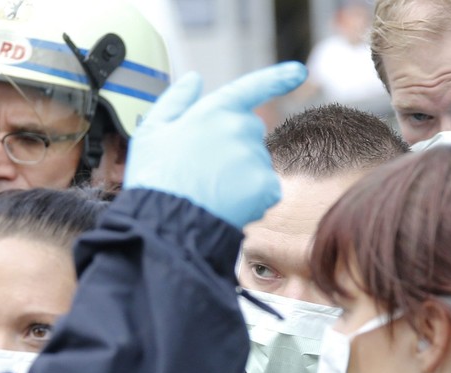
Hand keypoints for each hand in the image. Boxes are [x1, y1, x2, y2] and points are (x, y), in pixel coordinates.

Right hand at [124, 62, 308, 227]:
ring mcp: (255, 157)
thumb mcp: (151, 131)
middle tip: (206, 170)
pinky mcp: (266, 186)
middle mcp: (240, 128)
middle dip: (235, 145)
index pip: (252, 87)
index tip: (299, 72)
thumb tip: (193, 80)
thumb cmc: (155, 179)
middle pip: (250, 131)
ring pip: (257, 162)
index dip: (278, 78)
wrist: (166, 223)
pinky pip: (266, 188)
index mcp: (215, 110)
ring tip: (213, 191)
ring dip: (242, 174)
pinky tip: (228, 204)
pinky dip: (253, 197)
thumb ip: (175, 100)